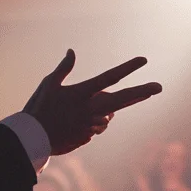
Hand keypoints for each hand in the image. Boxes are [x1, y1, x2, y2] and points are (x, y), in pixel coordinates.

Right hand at [24, 50, 161, 155]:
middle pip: (122, 99)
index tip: (143, 60)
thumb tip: (72, 51)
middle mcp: (90, 108)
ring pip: (109, 116)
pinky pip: (95, 127)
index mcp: (82, 92)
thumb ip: (64, 68)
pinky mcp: (87, 137)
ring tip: (80, 113)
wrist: (31, 139)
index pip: (110, 77)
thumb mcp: (48, 84)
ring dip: (105, 112)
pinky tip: (74, 125)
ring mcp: (91, 125)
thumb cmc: (38, 108)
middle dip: (142, 92)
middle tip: (159, 87)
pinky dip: (90, 124)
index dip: (128, 68)